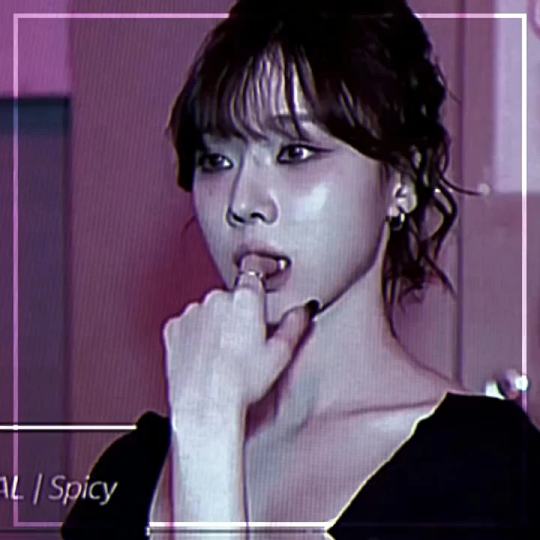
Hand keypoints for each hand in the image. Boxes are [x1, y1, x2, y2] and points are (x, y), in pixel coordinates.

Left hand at [163, 273, 313, 423]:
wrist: (204, 404)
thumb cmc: (242, 382)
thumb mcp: (280, 354)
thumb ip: (295, 324)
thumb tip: (304, 309)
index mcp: (245, 298)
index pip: (254, 274)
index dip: (258, 290)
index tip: (259, 302)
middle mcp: (216, 298)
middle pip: (231, 297)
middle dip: (237, 314)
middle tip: (245, 343)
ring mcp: (192, 312)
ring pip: (209, 311)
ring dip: (216, 324)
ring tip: (224, 355)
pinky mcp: (174, 328)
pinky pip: (189, 325)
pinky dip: (195, 336)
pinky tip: (206, 356)